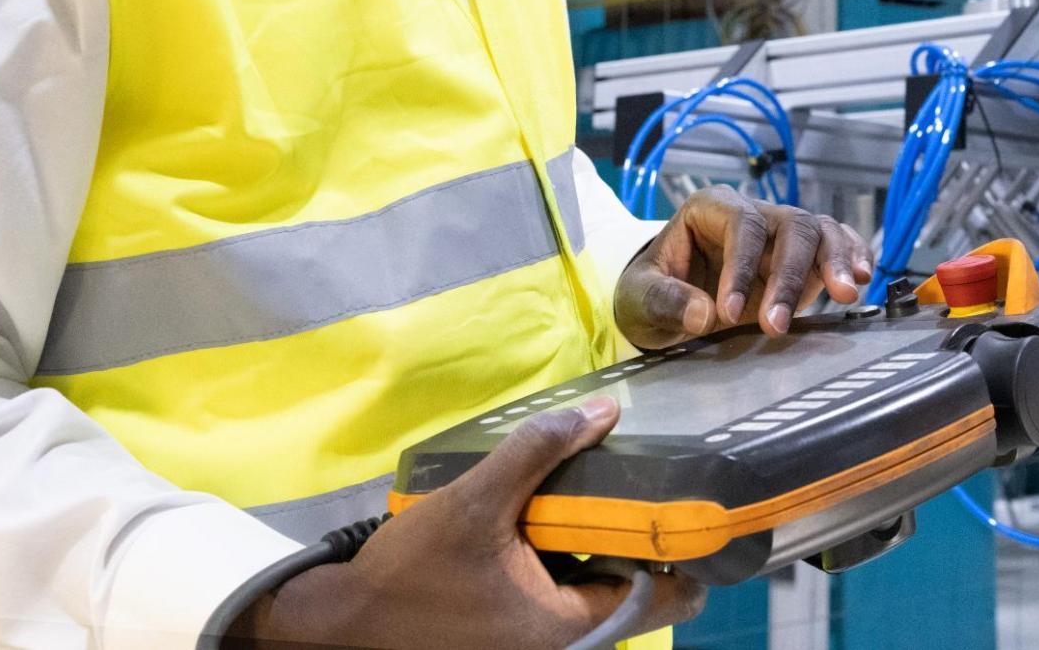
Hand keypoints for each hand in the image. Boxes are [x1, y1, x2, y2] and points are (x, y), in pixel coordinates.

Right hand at [236, 397, 703, 649]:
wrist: (343, 623)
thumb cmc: (412, 572)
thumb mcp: (476, 502)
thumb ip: (539, 453)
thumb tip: (605, 412)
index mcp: (568, 625)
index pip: (664, 597)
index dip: (685, 551)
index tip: (695, 500)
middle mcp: (563, 642)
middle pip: (633, 588)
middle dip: (640, 534)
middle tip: (650, 472)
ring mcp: (538, 640)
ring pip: (597, 588)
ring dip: (603, 541)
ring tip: (608, 480)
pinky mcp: (513, 631)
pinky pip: (564, 592)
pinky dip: (571, 555)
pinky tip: (558, 511)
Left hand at [616, 188, 872, 348]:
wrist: (666, 302)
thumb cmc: (650, 291)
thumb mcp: (639, 296)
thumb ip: (665, 301)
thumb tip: (703, 315)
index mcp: (710, 208)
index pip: (739, 224)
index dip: (740, 266)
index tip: (728, 314)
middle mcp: (752, 214)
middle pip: (789, 226)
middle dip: (789, 275)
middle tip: (777, 325)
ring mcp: (780, 235)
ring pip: (819, 231)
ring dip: (835, 262)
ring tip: (847, 293)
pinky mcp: (802, 258)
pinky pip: (836, 244)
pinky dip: (853, 257)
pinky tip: (864, 278)